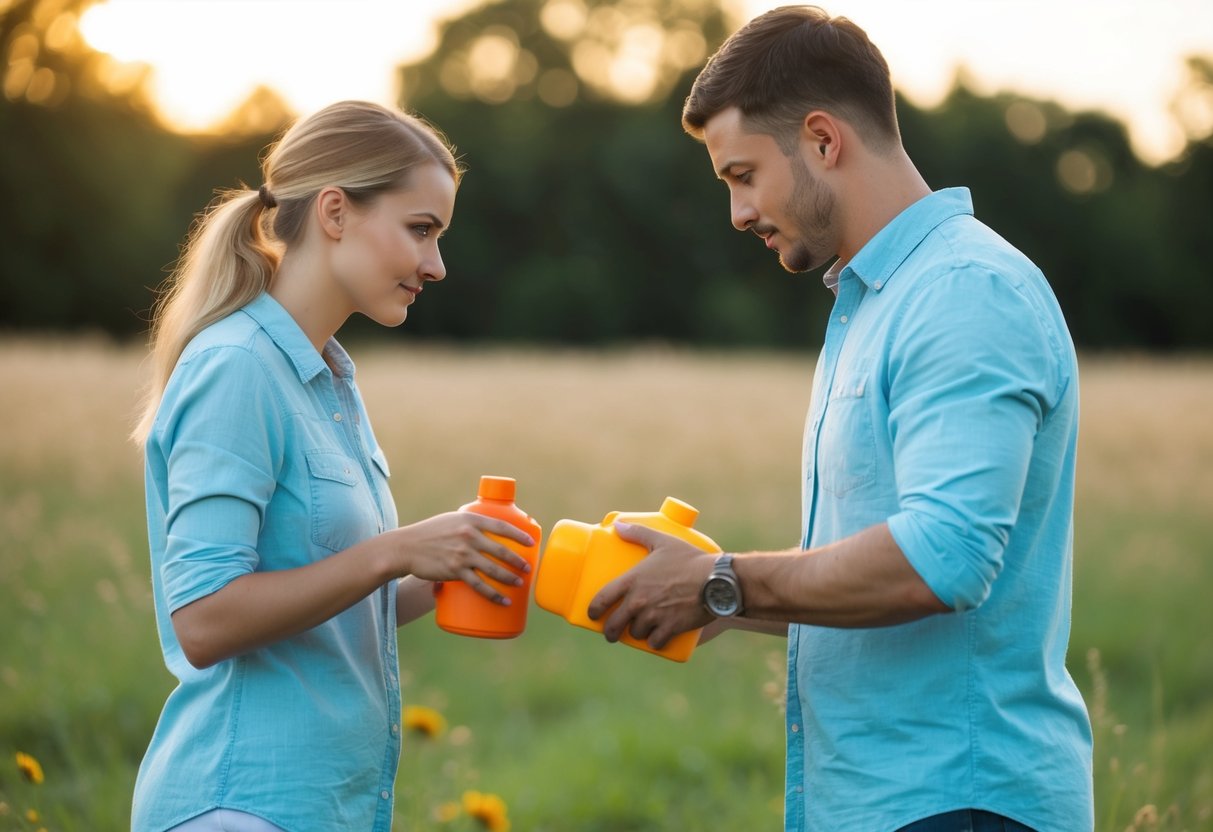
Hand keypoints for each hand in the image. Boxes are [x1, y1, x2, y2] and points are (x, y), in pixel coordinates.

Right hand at [391, 512, 533, 604]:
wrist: (405, 548)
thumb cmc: (428, 533)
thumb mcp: (451, 520)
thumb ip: (469, 525)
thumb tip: (486, 535)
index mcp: (469, 519)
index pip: (502, 526)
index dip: (519, 535)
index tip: (531, 543)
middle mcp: (468, 535)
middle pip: (501, 550)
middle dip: (518, 561)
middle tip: (528, 569)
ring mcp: (462, 554)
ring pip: (493, 569)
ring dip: (510, 578)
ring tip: (520, 584)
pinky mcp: (454, 571)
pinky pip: (479, 586)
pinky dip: (494, 595)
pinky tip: (504, 600)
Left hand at [586, 522, 715, 649]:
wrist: (716, 580)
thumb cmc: (690, 559)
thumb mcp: (662, 541)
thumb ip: (639, 532)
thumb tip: (618, 525)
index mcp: (633, 581)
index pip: (602, 599)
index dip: (593, 610)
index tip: (592, 615)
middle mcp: (638, 602)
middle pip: (614, 624)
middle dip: (611, 631)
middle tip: (613, 632)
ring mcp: (653, 617)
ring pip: (635, 633)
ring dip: (636, 634)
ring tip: (640, 630)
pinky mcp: (670, 628)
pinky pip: (655, 642)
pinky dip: (655, 642)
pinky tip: (656, 640)